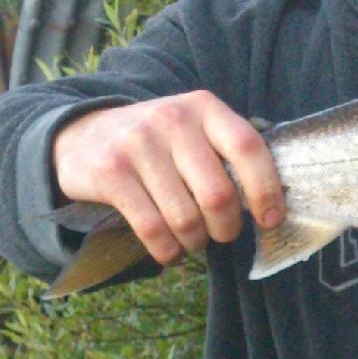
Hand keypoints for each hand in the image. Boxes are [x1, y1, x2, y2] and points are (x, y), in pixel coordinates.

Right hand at [52, 90, 283, 266]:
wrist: (84, 134)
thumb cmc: (160, 140)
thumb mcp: (195, 129)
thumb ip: (228, 153)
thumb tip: (271, 203)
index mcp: (205, 107)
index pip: (248, 148)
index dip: (265, 189)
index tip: (272, 219)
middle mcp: (174, 119)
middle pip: (218, 193)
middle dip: (227, 227)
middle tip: (225, 234)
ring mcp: (139, 144)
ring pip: (185, 217)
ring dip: (196, 241)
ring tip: (195, 240)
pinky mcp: (111, 173)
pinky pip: (151, 228)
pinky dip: (167, 250)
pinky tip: (171, 251)